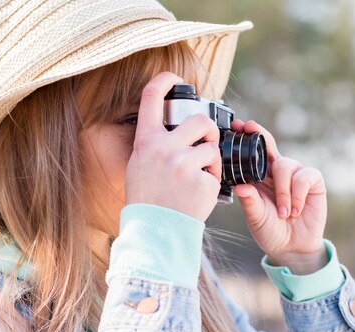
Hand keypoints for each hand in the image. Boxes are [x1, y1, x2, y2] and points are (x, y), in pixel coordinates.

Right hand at [125, 72, 221, 221]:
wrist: (155, 231)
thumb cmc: (148, 199)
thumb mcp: (139, 165)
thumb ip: (154, 144)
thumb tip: (172, 126)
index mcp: (146, 141)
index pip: (151, 97)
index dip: (164, 80)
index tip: (175, 78)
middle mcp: (164, 148)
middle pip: (200, 120)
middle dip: (209, 130)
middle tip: (207, 141)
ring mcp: (185, 164)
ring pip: (212, 148)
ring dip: (211, 161)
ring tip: (199, 178)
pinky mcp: (203, 181)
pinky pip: (215, 173)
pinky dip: (211, 182)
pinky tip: (197, 195)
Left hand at [231, 120, 327, 274]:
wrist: (292, 247)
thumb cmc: (271, 230)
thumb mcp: (256, 216)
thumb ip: (249, 200)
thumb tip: (240, 185)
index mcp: (260, 176)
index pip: (254, 152)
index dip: (248, 137)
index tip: (238, 125)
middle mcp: (278, 171)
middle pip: (269, 145)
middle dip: (260, 135)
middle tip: (250, 129)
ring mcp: (296, 174)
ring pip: (285, 166)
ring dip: (283, 192)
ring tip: (283, 213)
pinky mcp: (313, 182)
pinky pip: (304, 177)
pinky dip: (298, 194)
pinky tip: (295, 210)